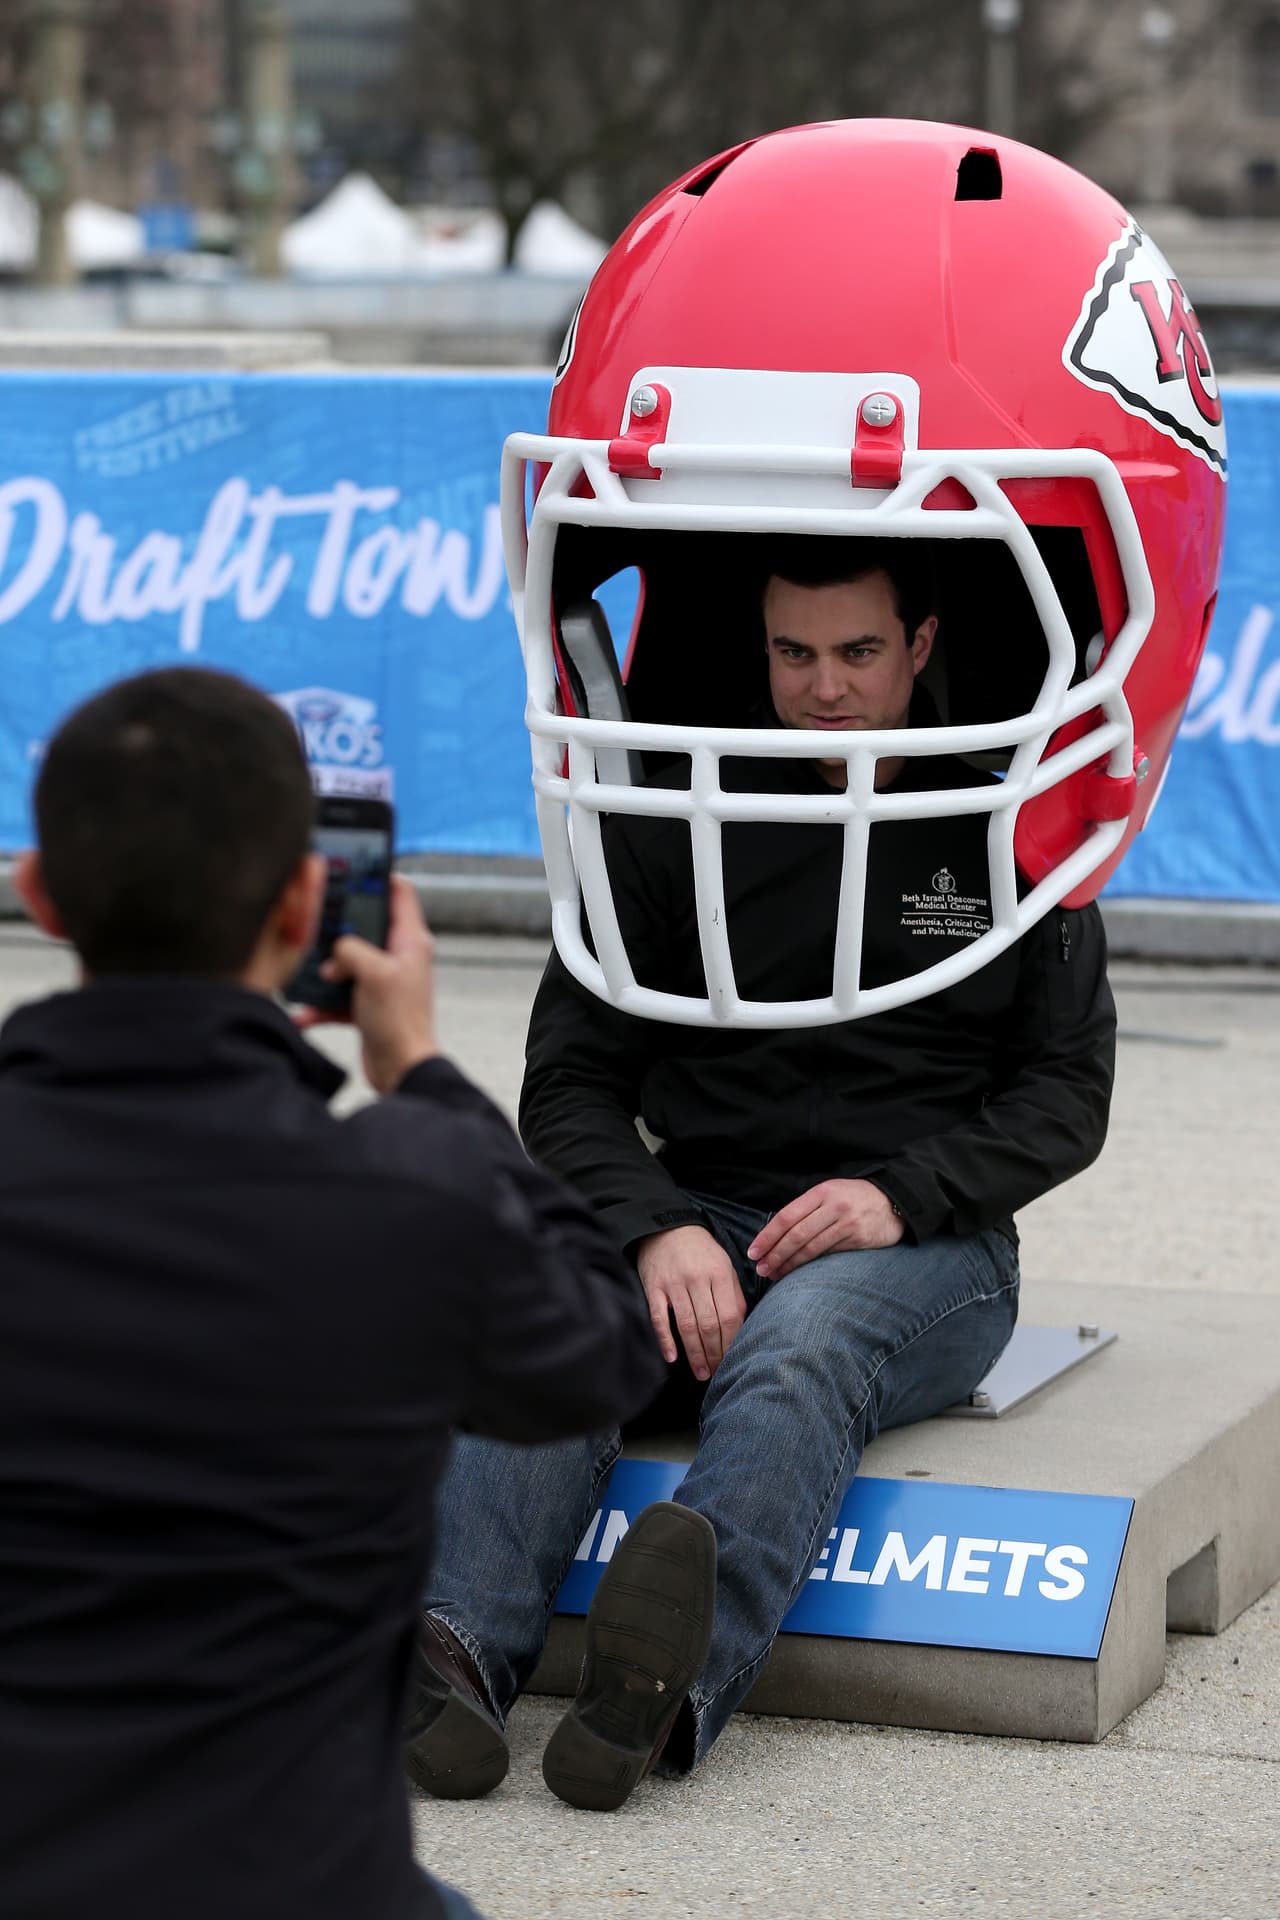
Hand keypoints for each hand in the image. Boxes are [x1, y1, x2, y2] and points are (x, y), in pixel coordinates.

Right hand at [295, 875, 438, 1093]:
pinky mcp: (366, 1005)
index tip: (350, 866)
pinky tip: (301, 1012)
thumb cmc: (400, 1021)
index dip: (378, 875)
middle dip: (336, 926)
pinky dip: (319, 1004)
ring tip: (302, 970)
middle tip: (312, 917)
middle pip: (363, 926)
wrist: (400, 1070)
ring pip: (345, 962)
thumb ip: (350, 950)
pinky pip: (336, 996)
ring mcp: (381, 981)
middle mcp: (397, 957)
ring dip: (323, 969)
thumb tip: (333, 956)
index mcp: (410, 941)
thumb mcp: (374, 972)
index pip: (400, 892)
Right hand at [634, 1225, 746, 1382]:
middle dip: (714, 1353)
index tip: (732, 1360)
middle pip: (709, 1324)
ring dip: (694, 1353)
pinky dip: (665, 1339)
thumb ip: (733, 1294)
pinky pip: (659, 1318)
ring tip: (701, 1372)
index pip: (729, 1317)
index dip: (731, 1343)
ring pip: (686, 1325)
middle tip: (716, 1373)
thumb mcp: (724, 1265)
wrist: (666, 1227)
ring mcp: (674, 1284)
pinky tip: (672, 1357)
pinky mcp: (653, 1287)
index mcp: (719, 1274)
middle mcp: (697, 1279)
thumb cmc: (701, 1251)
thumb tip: (740, 1327)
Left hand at [747, 1179, 902, 1280]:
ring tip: (775, 1274)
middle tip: (761, 1269)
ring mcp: (847, 1223)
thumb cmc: (853, 1198)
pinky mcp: (858, 1239)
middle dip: (775, 1254)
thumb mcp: (830, 1193)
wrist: (893, 1201)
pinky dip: (811, 1265)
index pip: (786, 1216)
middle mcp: (833, 1206)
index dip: (767, 1236)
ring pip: (811, 1248)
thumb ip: (806, 1209)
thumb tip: (775, 1235)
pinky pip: (829, 1254)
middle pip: (796, 1234)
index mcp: (821, 1192)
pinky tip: (799, 1273)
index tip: (753, 1251)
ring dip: (790, 1264)